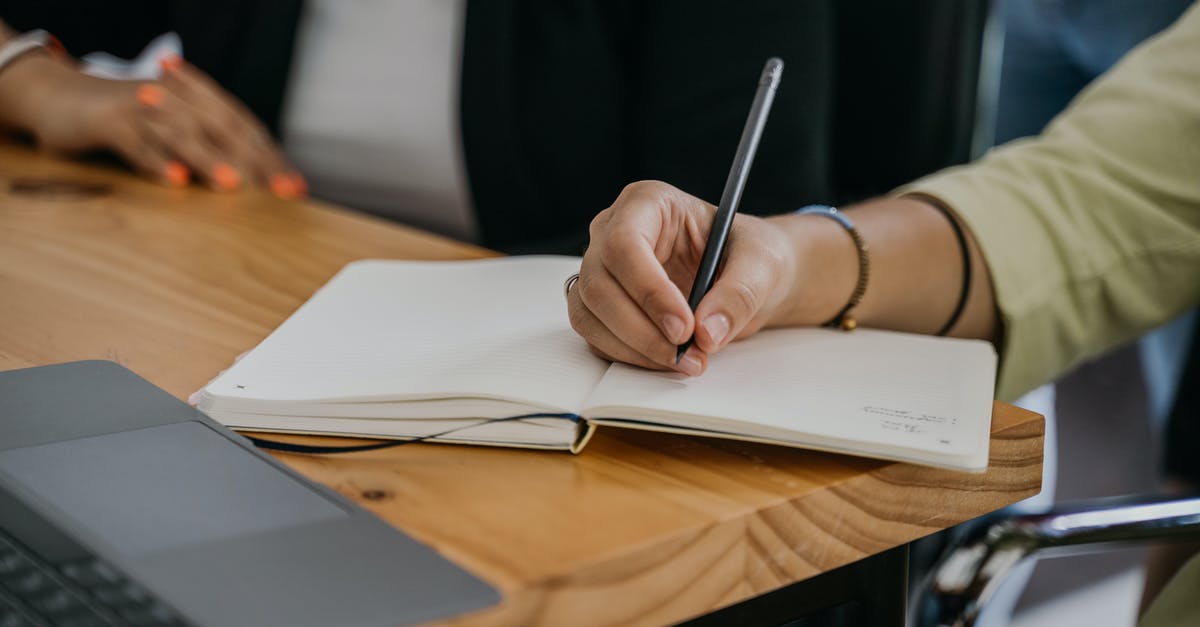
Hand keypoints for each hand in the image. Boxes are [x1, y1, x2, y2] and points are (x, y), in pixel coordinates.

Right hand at [0, 52, 303, 196]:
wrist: (59, 94)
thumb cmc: (129, 121)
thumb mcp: (174, 132)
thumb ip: (210, 151)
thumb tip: (254, 184)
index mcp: (198, 100)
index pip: (245, 129)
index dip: (272, 158)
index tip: (295, 189)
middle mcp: (177, 99)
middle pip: (224, 129)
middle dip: (255, 161)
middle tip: (280, 191)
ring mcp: (143, 107)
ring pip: (184, 134)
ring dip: (210, 160)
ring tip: (235, 185)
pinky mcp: (109, 120)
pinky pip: (137, 143)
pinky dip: (157, 162)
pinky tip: (176, 181)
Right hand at [566, 181, 803, 375]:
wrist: (745, 276)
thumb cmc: (747, 253)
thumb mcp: (761, 264)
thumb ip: (738, 294)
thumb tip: (708, 332)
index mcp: (647, 203)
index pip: (624, 243)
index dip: (649, 289)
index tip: (684, 326)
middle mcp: (613, 231)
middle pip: (599, 283)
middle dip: (642, 329)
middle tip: (687, 352)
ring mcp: (603, 270)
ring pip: (590, 314)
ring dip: (636, 348)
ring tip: (687, 360)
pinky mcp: (602, 306)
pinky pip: (598, 337)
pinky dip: (632, 357)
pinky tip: (669, 359)